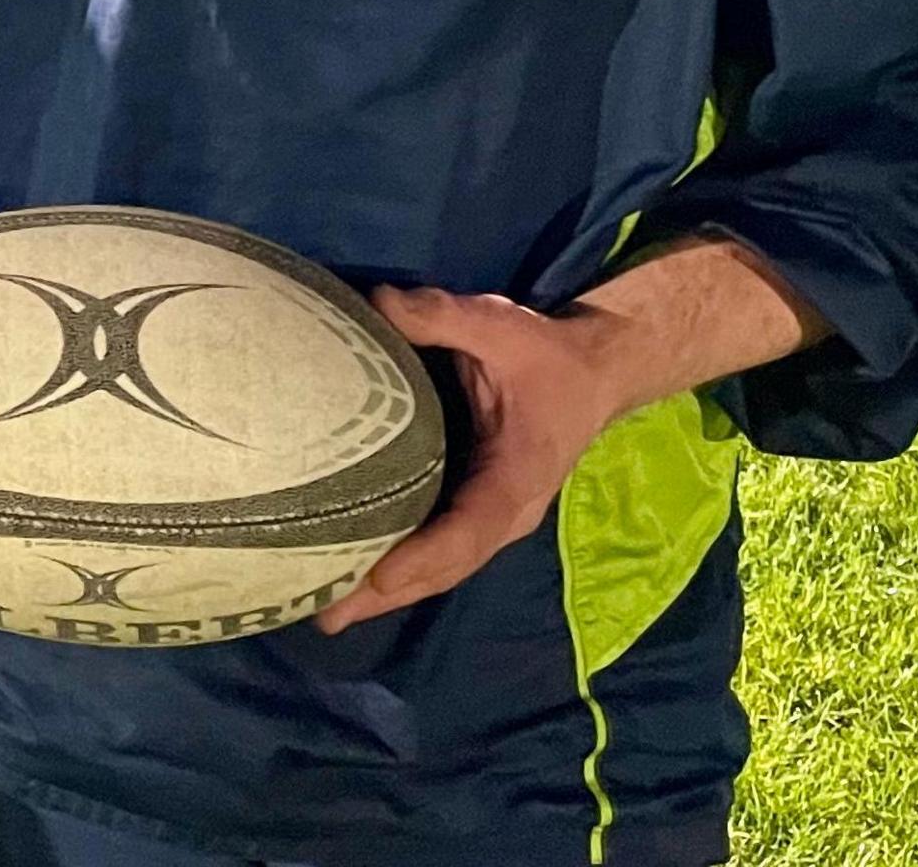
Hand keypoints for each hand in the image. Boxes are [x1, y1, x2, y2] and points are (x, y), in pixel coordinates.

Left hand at [313, 287, 632, 631]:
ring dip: (384, 592)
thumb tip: (377, 303)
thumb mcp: (501, 327)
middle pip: (443, 568)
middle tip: (322, 614)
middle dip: (385, 594)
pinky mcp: (475, 509)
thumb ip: (441, 316)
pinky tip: (348, 575)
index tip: (374, 578)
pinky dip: (395, 569)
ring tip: (323, 611)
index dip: (421, 557)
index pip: (466, 531)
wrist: (595, 372)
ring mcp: (491, 519)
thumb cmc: (547, 355)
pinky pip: (435, 550)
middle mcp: (504, 514)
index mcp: (516, 480)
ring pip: (438, 569)